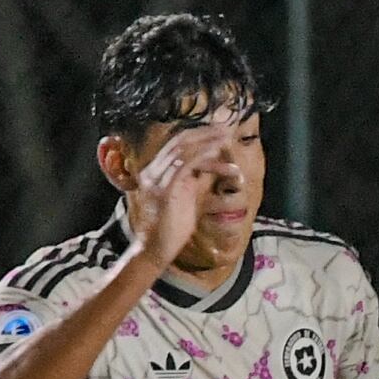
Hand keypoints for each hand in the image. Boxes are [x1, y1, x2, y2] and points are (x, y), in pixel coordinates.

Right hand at [123, 125, 241, 269]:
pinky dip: (202, 156)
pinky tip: (217, 153)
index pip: (175, 145)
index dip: (196, 135)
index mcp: (156, 172)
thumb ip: (191, 181)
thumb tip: (207, 167)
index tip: (216, 131)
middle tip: (224, 128)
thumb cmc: (171, 227)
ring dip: (206, 141)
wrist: (156, 250)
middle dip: (203, 133)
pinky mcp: (165, 190)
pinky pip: (185, 165)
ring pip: (182, 150)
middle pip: (178, 142)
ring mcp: (157, 180)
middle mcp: (153, 172)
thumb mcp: (183, 198)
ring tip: (225, 137)